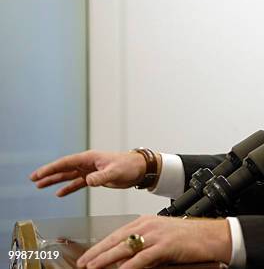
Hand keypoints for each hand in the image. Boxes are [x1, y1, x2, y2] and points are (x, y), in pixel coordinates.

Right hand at [30, 150, 149, 195]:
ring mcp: (90, 170)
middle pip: (64, 168)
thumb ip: (101, 177)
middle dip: (48, 174)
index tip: (38, 174)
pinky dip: (69, 188)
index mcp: (90, 158)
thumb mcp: (115, 172)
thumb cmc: (129, 166)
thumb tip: (88, 181)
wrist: (140, 169)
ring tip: (40, 186)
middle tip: (33, 180)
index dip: (51, 168)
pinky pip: (78, 183)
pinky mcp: (95, 178)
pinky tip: (59, 194)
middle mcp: (88, 163)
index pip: (66, 162)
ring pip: (68, 176)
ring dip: (55, 181)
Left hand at [76, 215, 231, 268]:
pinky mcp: (165, 245)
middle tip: (82, 263)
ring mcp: (157, 235)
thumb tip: (126, 259)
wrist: (212, 235)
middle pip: (116, 240)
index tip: (87, 256)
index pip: (117, 234)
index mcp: (146, 221)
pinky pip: (143, 257)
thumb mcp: (162, 237)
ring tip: (92, 267)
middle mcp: (149, 225)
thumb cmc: (190, 238)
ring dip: (106, 259)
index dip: (100, 246)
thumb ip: (144, 245)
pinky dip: (130, 266)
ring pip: (125, 248)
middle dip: (97, 253)